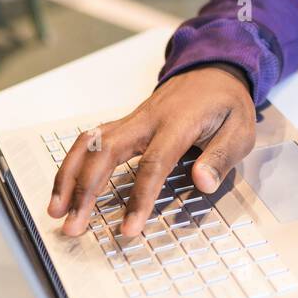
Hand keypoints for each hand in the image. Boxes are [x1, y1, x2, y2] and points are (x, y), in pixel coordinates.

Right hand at [46, 65, 255, 237]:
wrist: (213, 69)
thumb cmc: (226, 103)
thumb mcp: (241, 129)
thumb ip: (222, 157)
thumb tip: (202, 182)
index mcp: (179, 122)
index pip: (153, 163)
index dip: (139, 198)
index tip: (128, 228)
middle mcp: (148, 119)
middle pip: (106, 152)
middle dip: (85, 190)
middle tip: (73, 224)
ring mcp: (132, 119)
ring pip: (89, 144)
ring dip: (69, 177)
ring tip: (56, 210)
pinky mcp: (124, 123)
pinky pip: (91, 141)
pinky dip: (72, 164)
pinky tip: (64, 188)